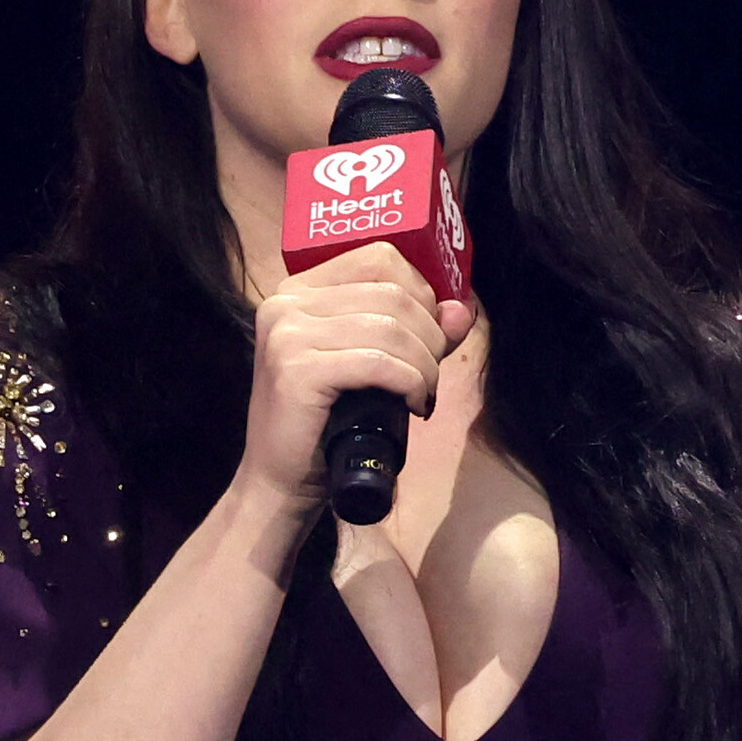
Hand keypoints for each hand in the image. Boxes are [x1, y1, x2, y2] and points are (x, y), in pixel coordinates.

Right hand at [237, 245, 472, 513]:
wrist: (279, 482)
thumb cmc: (325, 423)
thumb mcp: (371, 366)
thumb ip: (416, 332)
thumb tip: (462, 309)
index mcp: (299, 289)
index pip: (380, 258)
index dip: (422, 292)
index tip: (431, 334)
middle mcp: (286, 302)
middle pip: (392, 293)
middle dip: (430, 336)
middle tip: (430, 375)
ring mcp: (287, 334)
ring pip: (390, 328)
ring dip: (424, 365)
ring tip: (424, 394)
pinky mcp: (296, 370)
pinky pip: (378, 363)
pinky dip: (410, 383)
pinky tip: (414, 405)